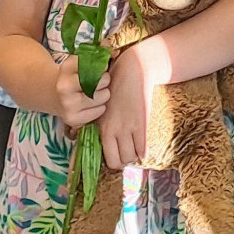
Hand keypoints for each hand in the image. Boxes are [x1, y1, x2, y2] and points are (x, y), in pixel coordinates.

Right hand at [54, 58, 110, 129]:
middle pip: (99, 81)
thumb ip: (98, 52)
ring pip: (102, 97)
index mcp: (66, 67)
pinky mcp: (72, 119)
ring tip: (96, 92)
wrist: (55, 96)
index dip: (102, 65)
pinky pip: (99, 111)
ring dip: (104, 94)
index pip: (93, 64)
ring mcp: (67, 104)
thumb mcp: (81, 61)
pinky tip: (92, 104)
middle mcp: (64, 86)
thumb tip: (113, 49)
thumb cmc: (75, 76)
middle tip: (100, 81)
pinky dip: (100, 107)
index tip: (102, 67)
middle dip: (104, 80)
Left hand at [99, 45, 153, 168]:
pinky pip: (143, 148)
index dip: (111, 161)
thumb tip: (91, 139)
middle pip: (118, 162)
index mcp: (101, 127)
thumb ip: (98, 124)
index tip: (115, 156)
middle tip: (125, 154)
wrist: (133, 71)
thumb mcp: (101, 107)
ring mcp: (127, 128)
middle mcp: (113, 130)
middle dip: (123, 161)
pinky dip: (143, 152)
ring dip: (133, 156)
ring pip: (130, 157)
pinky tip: (142, 146)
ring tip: (133, 148)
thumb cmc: (115, 88)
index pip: (105, 157)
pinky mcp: (141, 123)